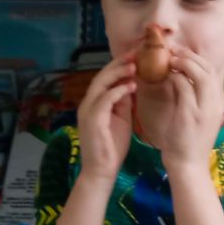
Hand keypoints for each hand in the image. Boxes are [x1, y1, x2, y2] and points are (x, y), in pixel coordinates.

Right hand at [75, 54, 135, 183]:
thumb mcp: (122, 119)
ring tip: (135, 65)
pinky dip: (118, 90)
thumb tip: (132, 84)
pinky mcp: (92, 119)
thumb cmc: (112, 148)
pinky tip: (132, 86)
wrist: (101, 171)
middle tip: (136, 53)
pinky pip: (104, 99)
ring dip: (118, 73)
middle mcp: (88, 103)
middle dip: (119, 63)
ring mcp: (87, 110)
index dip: (120, 65)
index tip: (136, 56)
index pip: (105, 78)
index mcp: (94, 103)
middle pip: (102, 76)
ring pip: (101, 84)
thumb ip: (124, 102)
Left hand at [145, 43, 223, 172]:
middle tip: (173, 50)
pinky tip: (166, 76)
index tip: (182, 53)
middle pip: (209, 70)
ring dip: (184, 63)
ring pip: (200, 75)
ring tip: (169, 59)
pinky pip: (185, 88)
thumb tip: (182, 78)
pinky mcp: (191, 115)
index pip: (212, 73)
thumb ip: (193, 99)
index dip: (198, 59)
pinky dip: (176, 78)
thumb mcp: (196, 118)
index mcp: (216, 104)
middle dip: (191, 56)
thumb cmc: (188, 142)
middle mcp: (214, 104)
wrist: (188, 165)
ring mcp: (204, 109)